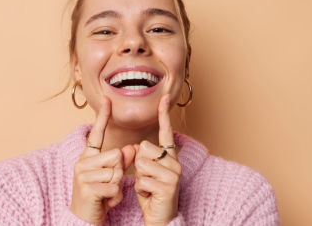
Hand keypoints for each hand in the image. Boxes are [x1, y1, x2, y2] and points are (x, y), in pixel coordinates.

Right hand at [71, 96, 135, 224]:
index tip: (107, 98)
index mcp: (88, 157)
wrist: (84, 219)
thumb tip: (131, 148)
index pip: (96, 133)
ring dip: (117, 185)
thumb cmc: (99, 196)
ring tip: (107, 193)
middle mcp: (82, 163)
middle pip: (115, 155)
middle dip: (119, 171)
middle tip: (110, 184)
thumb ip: (120, 161)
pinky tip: (107, 201)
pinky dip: (115, 197)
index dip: (102, 116)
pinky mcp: (87, 189)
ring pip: (116, 171)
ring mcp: (83, 176)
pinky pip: (114, 186)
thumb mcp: (111, 176)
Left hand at [133, 94, 181, 225]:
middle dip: (137, 165)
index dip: (164, 114)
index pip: (166, 132)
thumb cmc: (151, 193)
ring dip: (139, 178)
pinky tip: (150, 195)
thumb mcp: (144, 172)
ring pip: (141, 164)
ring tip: (148, 187)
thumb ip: (142, 157)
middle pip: (143, 148)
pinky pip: (142, 180)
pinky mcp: (169, 186)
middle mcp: (175, 162)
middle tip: (146, 179)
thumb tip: (137, 146)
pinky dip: (141, 190)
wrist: (160, 217)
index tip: (164, 97)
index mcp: (169, 156)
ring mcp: (173, 174)